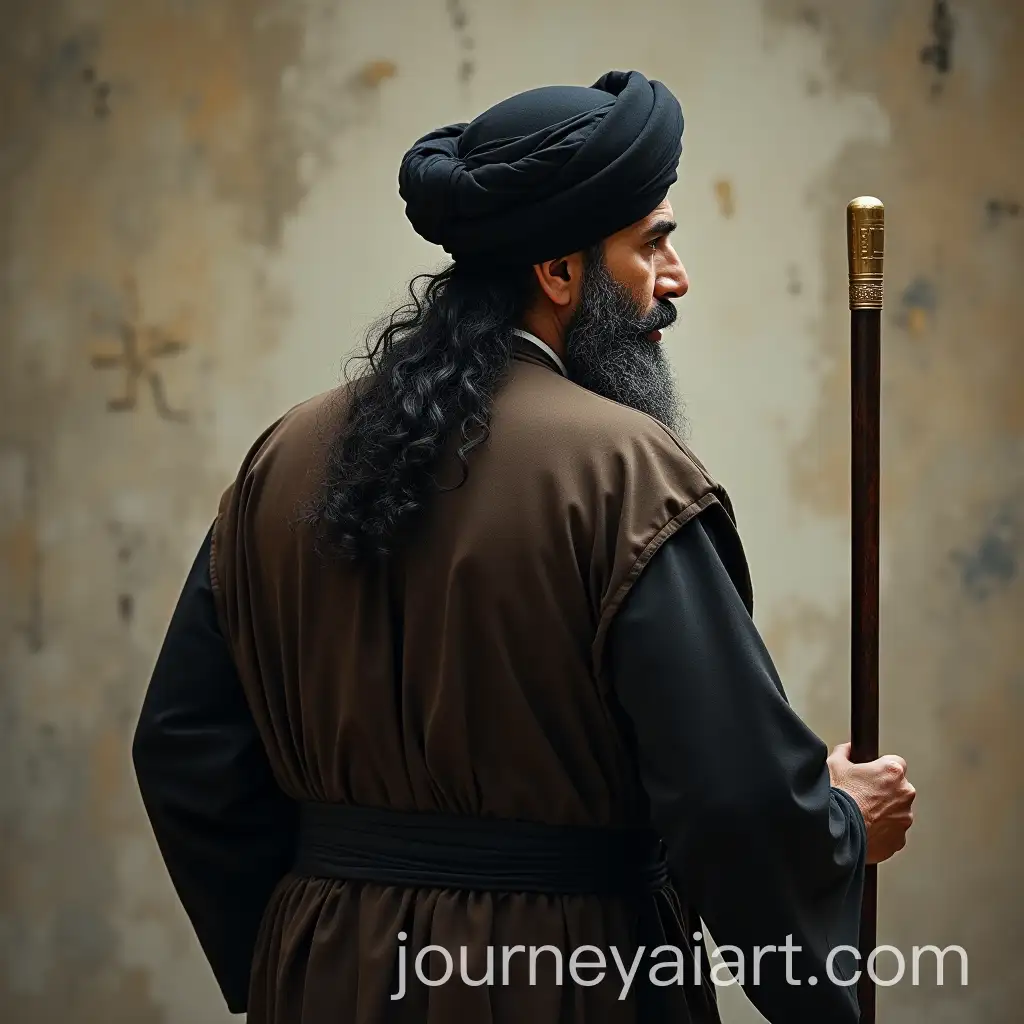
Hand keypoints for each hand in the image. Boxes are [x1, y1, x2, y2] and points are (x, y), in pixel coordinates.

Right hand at [827, 742, 915, 864]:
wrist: (835, 830)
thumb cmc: (837, 797)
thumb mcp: (834, 764)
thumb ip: (845, 751)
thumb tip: (848, 749)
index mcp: (892, 772)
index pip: (896, 762)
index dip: (881, 767)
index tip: (871, 774)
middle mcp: (904, 794)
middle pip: (898, 788)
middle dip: (885, 791)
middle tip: (863, 795)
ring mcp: (904, 818)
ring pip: (897, 811)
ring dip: (885, 812)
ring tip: (862, 813)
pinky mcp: (899, 839)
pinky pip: (893, 832)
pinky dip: (882, 831)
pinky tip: (865, 827)